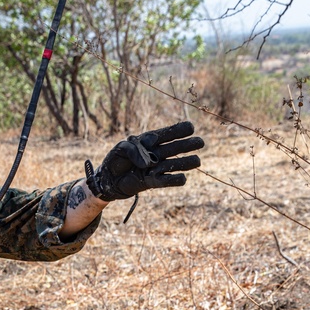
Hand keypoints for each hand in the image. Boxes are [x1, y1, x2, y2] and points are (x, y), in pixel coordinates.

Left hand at [87, 121, 203, 200]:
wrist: (108, 178)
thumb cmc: (115, 160)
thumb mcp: (121, 148)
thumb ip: (133, 151)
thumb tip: (148, 163)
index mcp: (149, 142)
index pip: (165, 135)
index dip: (178, 130)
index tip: (190, 127)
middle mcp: (155, 154)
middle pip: (174, 149)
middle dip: (187, 145)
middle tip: (201, 142)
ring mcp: (155, 168)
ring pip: (173, 165)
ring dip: (185, 163)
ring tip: (198, 161)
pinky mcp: (151, 182)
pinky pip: (164, 181)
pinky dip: (173, 180)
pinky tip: (183, 178)